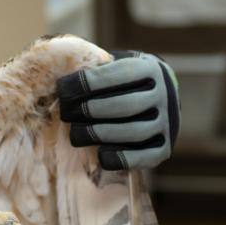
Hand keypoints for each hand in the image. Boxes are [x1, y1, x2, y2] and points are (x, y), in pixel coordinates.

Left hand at [56, 50, 179, 170]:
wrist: (158, 99)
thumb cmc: (122, 81)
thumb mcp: (114, 66)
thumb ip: (94, 70)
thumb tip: (59, 77)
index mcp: (150, 70)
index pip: (120, 74)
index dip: (88, 82)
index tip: (63, 88)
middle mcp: (164, 96)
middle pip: (126, 105)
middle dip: (91, 109)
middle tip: (66, 113)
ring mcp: (166, 123)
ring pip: (134, 131)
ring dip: (101, 134)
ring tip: (76, 135)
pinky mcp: (163, 149)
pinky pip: (144, 157)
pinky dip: (120, 158)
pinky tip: (99, 155)